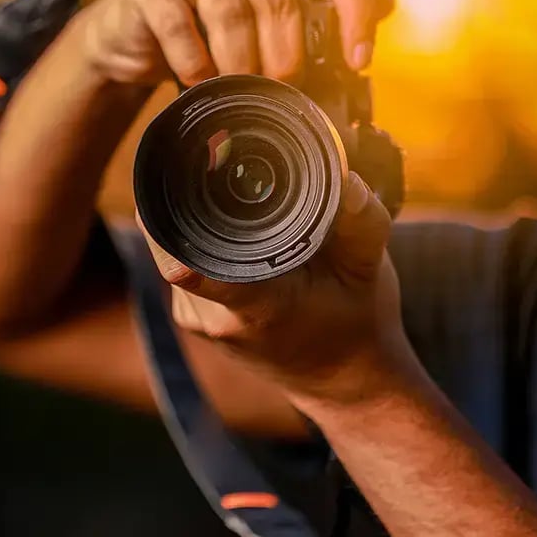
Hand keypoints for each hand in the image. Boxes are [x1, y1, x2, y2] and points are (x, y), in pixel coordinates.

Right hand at [80, 0, 393, 86]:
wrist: (139, 34)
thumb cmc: (215, 23)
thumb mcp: (273, 12)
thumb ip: (326, 3)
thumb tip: (386, 0)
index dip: (355, 12)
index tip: (358, 61)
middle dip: (286, 52)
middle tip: (282, 86)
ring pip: (230, 11)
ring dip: (240, 63)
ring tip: (239, 88)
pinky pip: (180, 27)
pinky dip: (195, 63)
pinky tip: (198, 79)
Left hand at [137, 172, 414, 406]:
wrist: (341, 381)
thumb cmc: (355, 323)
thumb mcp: (370, 271)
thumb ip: (362, 223)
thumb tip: (344, 176)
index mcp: (257, 306)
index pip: (192, 266)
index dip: (170, 221)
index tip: (174, 177)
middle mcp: (213, 316)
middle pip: (169, 240)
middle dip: (184, 193)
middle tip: (213, 155)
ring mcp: (195, 318)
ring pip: (166, 246)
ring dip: (187, 214)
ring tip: (224, 190)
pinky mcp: (189, 314)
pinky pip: (174, 259)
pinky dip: (191, 235)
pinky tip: (224, 224)